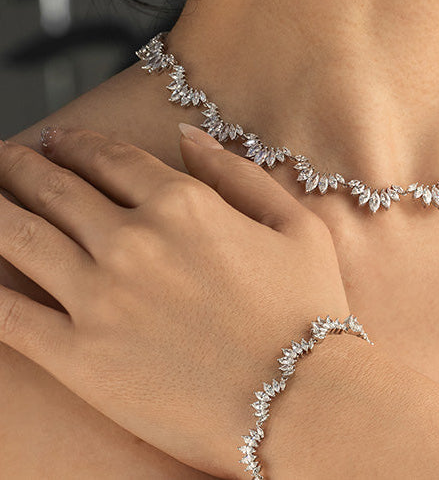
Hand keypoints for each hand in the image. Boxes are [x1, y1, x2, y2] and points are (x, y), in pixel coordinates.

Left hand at [0, 125, 350, 478]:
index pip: (111, 158)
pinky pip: (10, 313)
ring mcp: (100, 298)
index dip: (78, 143)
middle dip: (23, 166)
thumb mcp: (295, 225)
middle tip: (6, 156)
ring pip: (20, 237)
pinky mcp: (80, 357)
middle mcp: (134, 240)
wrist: (301, 402)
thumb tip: (188, 136)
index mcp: (185, 205)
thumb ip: (237, 174)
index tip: (59, 139)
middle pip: (56, 188)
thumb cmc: (308, 311)